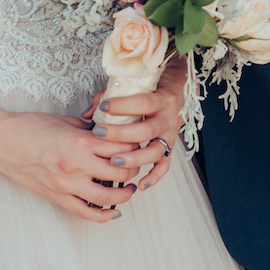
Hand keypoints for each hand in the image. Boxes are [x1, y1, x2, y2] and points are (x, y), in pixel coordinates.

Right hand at [0, 110, 141, 222]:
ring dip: (124, 194)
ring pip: (107, 197)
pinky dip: (103, 215)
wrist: (1, 142)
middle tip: (137, 165)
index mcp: (81, 142)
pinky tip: (114, 211)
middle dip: (134, 169)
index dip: (135, 147)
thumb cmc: (30, 127)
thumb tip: (111, 133)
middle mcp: (76, 164)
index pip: (122, 147)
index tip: (138, 145)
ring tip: (129, 188)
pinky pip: (85, 212)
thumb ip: (91, 130)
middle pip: (120, 172)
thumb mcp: (67, 121)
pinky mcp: (56, 197)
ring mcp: (66, 184)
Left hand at [78, 56, 187, 189]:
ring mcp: (170, 135)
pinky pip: (165, 165)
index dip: (123, 105)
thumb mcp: (138, 84)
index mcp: (163, 99)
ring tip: (114, 161)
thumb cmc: (155, 86)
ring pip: (155, 151)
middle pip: (146, 130)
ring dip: (134, 158)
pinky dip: (154, 177)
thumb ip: (112, 94)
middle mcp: (168, 118)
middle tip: (98, 133)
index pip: (143, 103)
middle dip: (120, 134)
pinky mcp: (170, 147)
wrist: (181, 89)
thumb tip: (87, 114)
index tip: (104, 107)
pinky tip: (141, 185)